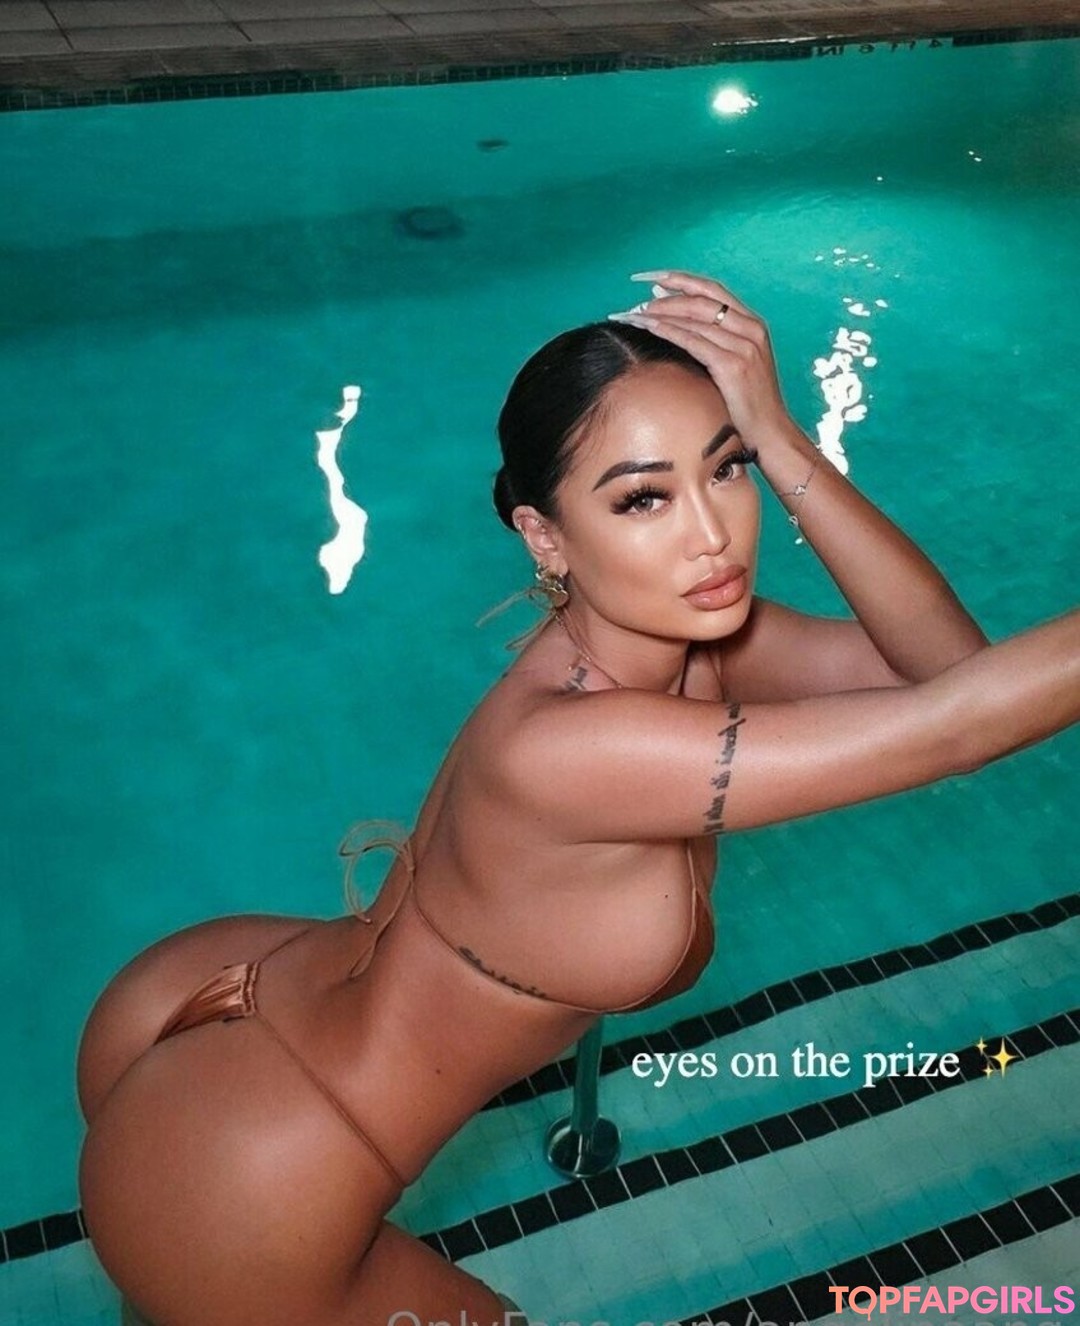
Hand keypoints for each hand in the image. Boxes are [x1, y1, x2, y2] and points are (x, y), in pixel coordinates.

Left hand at [609, 270, 792, 447]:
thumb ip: (715, 342)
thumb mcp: (736, 363)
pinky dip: (669, 331)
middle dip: (666, 295)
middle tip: (637, 298)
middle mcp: (751, 328)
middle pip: (701, 299)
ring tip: (635, 314)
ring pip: (695, 317)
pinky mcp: (733, 365)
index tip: (653, 277)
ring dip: (661, 313)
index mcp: (753, 323)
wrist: (769, 431)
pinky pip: (694, 341)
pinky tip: (649, 327)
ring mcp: (744, 346)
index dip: (681, 280)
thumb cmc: (747, 402)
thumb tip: (679, 324)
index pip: (712, 290)